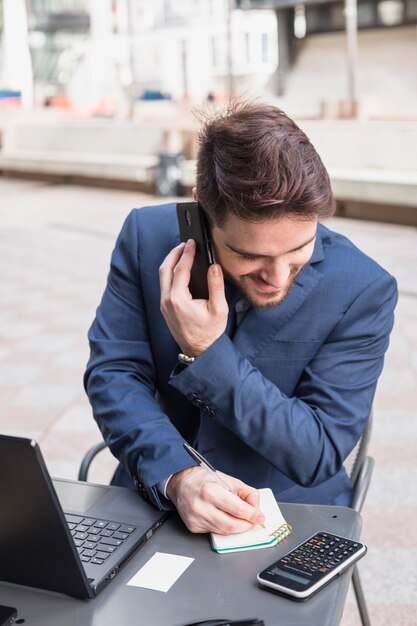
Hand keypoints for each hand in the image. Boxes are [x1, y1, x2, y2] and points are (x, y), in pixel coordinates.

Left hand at [159, 240, 228, 355]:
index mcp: (178, 300)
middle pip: (165, 269)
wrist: (200, 351)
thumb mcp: (219, 309)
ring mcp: (164, 305)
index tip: (192, 243)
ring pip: (162, 276)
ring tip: (182, 252)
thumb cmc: (210, 332)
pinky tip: (179, 269)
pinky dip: (170, 273)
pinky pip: (164, 285)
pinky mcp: (165, 308)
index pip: (180, 270)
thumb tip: (214, 267)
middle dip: (174, 254)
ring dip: (171, 262)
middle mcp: (167, 301)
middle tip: (185, 244)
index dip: (186, 254)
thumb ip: (216, 286)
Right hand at [166, 466, 264, 533]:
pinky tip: (224, 517)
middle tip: (252, 520)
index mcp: (211, 490)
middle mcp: (202, 506)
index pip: (238, 509)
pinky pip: (215, 531)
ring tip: (240, 518)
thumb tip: (256, 507)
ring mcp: (196, 519)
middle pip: (232, 525)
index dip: (253, 515)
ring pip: (225, 531)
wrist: (181, 485)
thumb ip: (246, 492)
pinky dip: (224, 527)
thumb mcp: (227, 479)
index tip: (259, 516)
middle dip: (247, 524)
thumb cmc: (203, 480)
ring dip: (237, 527)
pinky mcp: (194, 527)